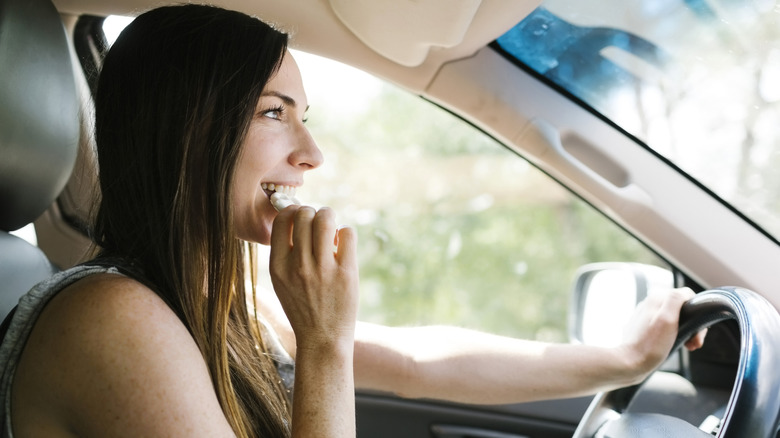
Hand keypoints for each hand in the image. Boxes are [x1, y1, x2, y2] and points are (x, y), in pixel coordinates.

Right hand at [269, 206, 358, 349]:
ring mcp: (323, 269)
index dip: (293, 210)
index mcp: (278, 266)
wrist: (322, 339)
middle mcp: (299, 265)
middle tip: (319, 224)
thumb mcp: (282, 282)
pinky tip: (343, 244)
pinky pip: (347, 233)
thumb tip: (297, 217)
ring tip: (332, 229)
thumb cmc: (303, 308)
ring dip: (330, 216)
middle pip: (305, 214)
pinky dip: (346, 232)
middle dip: (314, 212)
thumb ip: (285, 253)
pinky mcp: (346, 273)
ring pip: (326, 219)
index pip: (283, 220)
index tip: (301, 217)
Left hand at [618, 287, 705, 379]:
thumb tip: (686, 293)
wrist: (629, 364)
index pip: (687, 296)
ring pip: (675, 319)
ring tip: (687, 346)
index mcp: (656, 299)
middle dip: (692, 325)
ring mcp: (646, 316)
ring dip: (686, 332)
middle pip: (682, 308)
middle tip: (694, 344)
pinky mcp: (645, 328)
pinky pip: (666, 327)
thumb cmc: (650, 345)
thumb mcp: (667, 319)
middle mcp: (650, 304)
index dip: (697, 313)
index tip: (697, 333)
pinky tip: (675, 346)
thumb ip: (676, 300)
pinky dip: (675, 335)